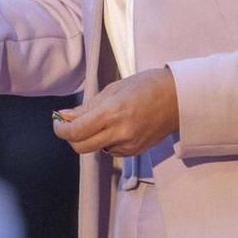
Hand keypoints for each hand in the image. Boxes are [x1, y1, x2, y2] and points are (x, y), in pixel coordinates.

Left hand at [52, 67, 178, 156]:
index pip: (76, 131)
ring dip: (89, 138)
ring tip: (101, 120)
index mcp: (113, 112)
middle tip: (70, 125)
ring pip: (95, 149)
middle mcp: (120, 132)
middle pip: (81, 147)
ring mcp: (129, 144)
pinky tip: (116, 127)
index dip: (61, 130)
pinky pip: (110, 150)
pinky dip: (105, 141)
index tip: (57, 123)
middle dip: (71, 137)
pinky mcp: (136, 151)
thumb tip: (64, 117)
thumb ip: (88, 107)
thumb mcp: (114, 89)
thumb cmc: (148, 85)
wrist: (180, 98)